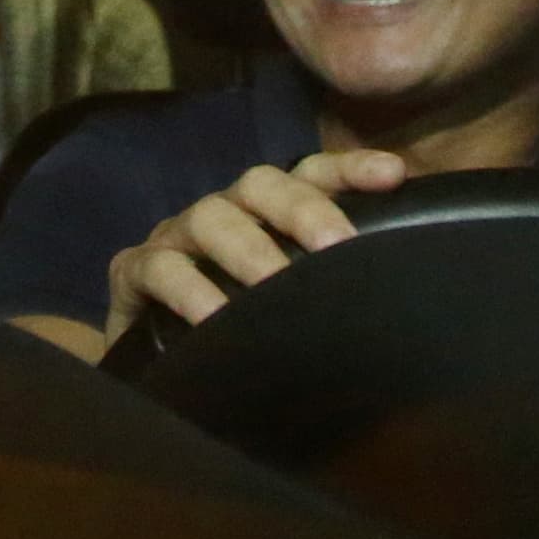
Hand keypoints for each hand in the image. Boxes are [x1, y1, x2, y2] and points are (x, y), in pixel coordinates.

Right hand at [102, 150, 407, 343]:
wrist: (158, 369)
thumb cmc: (239, 332)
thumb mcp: (292, 308)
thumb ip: (334, 290)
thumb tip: (406, 302)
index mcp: (266, 215)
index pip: (310, 175)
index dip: (349, 169)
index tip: (394, 175)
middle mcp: (223, 214)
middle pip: (261, 184)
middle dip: (302, 208)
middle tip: (337, 247)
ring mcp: (175, 238)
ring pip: (211, 217)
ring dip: (248, 249)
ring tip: (276, 288)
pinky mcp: (132, 271)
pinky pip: (160, 267)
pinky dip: (189, 290)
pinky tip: (214, 319)